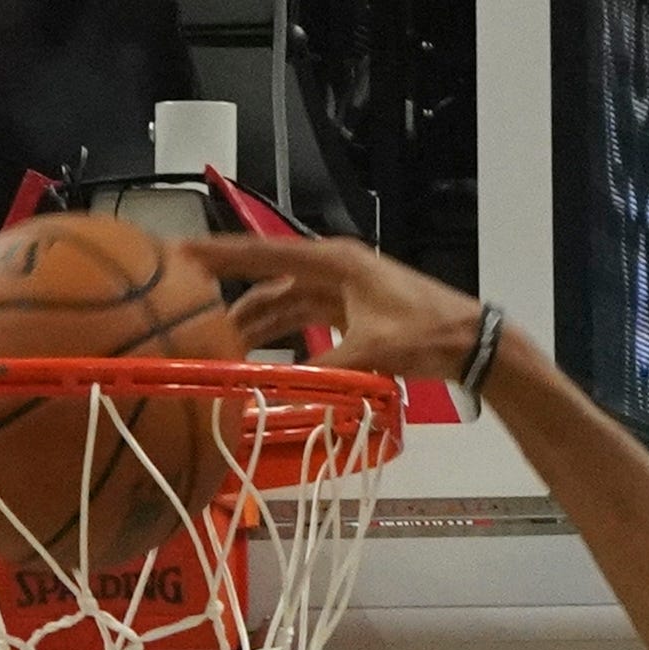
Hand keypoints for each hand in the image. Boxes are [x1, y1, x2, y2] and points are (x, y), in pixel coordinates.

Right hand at [185, 236, 489, 381]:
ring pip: (284, 302)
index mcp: (334, 262)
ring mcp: (342, 290)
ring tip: (221, 344)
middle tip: (191, 311)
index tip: (180, 255)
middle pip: (268, 278)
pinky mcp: (350, 312)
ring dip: (257, 322)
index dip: (220, 255)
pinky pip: (304, 318)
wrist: (468, 341)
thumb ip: (322, 372)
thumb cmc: (426, 335)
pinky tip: (262, 355)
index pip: (263, 254)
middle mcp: (333, 268)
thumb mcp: (370, 354)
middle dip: (231, 296)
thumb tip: (279, 394)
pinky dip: (282, 335)